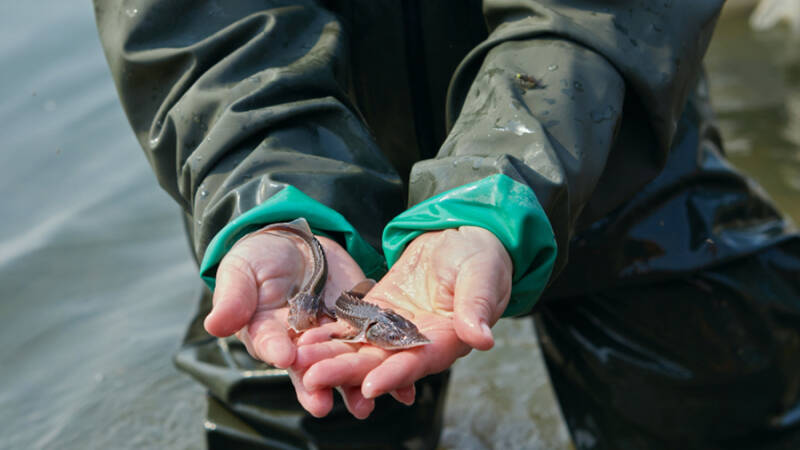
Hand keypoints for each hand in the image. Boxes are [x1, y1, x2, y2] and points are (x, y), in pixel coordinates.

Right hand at [203, 228, 374, 416]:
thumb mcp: (242, 269)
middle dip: (317, 385)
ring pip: (344, 366)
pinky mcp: (359, 326)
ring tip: (364, 405)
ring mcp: (331, 338)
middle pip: (309, 368)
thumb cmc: (261, 258)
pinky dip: (389, 365)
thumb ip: (233, 297)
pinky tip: (404, 386)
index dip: (276, 349)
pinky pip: (374, 346)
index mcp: (267, 333)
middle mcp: (300, 344)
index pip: (270, 344)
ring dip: (354, 386)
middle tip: (323, 404)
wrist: (297, 242)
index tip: (285, 356)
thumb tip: (215, 325)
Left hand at [298, 226, 512, 412]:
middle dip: (346, 370)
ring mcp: (394, 328)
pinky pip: (351, 326)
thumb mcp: (483, 276)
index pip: (418, 363)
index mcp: (446, 340)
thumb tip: (482, 337)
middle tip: (314, 378)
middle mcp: (416, 343)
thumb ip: (477, 306)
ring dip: (329, 356)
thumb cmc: (481, 258)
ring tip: (298, 362)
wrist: (462, 238)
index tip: (370, 386)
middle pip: (379, 362)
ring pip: (359, 348)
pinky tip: (302, 340)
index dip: (395, 375)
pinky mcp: (378, 310)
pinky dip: (328, 334)